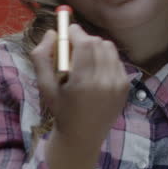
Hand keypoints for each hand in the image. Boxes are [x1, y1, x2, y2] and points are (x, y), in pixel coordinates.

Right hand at [30, 23, 129, 151]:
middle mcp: (105, 82)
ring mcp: (118, 84)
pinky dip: (105, 58)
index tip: (67, 31)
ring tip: (84, 59)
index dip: (75, 32)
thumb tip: (51, 32)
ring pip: (108, 48)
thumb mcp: (44, 86)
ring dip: (95, 47)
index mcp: (83, 83)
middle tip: (72, 47)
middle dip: (84, 39)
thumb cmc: (60, 110)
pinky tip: (95, 71)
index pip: (85, 43)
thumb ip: (42, 57)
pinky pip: (116, 60)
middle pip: (97, 43)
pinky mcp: (125, 86)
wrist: (82, 137)